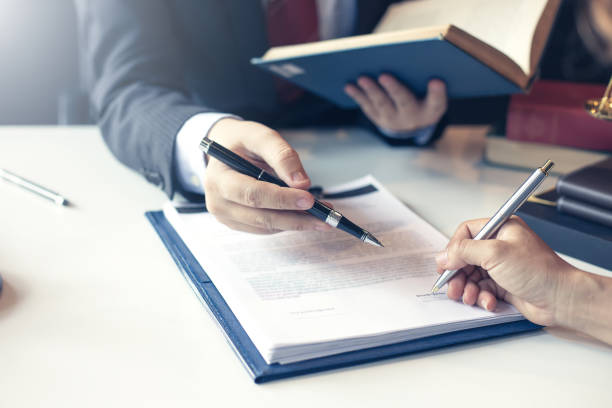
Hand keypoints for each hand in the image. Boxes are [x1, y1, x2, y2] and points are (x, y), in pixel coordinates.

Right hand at [204, 118, 331, 233]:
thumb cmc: (242, 141)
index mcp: (218, 177)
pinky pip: (265, 228)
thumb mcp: (260, 136)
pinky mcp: (236, 223)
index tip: (309, 199)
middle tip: (325, 218)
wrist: (224, 150)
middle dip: (295, 218)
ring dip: (296, 223)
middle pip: (261, 216)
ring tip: (322, 215)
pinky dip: (287, 223)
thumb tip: (303, 183)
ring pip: (266, 226)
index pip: (252, 194)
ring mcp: (225, 216)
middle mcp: (217, 201)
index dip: (282, 199)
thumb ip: (281, 156)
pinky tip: (305, 215)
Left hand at [344, 74, 446, 132]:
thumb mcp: (433, 92)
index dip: (437, 92)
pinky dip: (358, 95)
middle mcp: (413, 117)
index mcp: (432, 109)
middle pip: (404, 102)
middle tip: (384, 75)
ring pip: (382, 104)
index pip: (437, 101)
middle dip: (394, 89)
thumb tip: (413, 54)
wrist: (413, 123)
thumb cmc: (425, 97)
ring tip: (362, 78)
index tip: (436, 80)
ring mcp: (393, 120)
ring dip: (371, 91)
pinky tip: (349, 85)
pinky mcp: (378, 119)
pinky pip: (367, 106)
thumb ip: (431, 80)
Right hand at [435, 217, 574, 326]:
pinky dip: (481, 297)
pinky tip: (487, 301)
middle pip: (465, 257)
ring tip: (469, 296)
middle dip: (458, 274)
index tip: (445, 264)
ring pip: (471, 275)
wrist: (561, 299)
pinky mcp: (503, 284)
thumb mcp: (495, 253)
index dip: (453, 248)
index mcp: (501, 229)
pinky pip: (482, 289)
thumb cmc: (539, 271)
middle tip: (452, 286)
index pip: (466, 232)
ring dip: (467, 288)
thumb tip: (443, 256)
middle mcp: (500, 246)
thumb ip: (464, 251)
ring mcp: (501, 266)